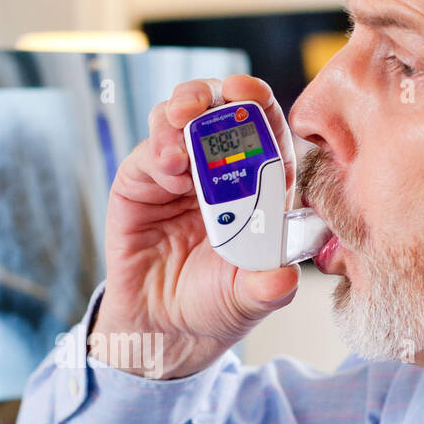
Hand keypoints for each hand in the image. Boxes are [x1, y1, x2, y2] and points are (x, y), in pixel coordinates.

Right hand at [92, 74, 300, 379]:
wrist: (164, 329)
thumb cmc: (214, 305)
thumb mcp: (248, 300)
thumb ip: (267, 288)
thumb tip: (284, 278)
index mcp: (258, 186)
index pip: (264, 131)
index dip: (258, 107)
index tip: (248, 94)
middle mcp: (218, 171)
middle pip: (218, 111)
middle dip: (213, 96)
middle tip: (205, 104)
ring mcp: (177, 173)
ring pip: (178, 119)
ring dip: (180, 114)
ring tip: (180, 133)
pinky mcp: (140, 183)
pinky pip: (147, 153)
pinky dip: (156, 151)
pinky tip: (166, 166)